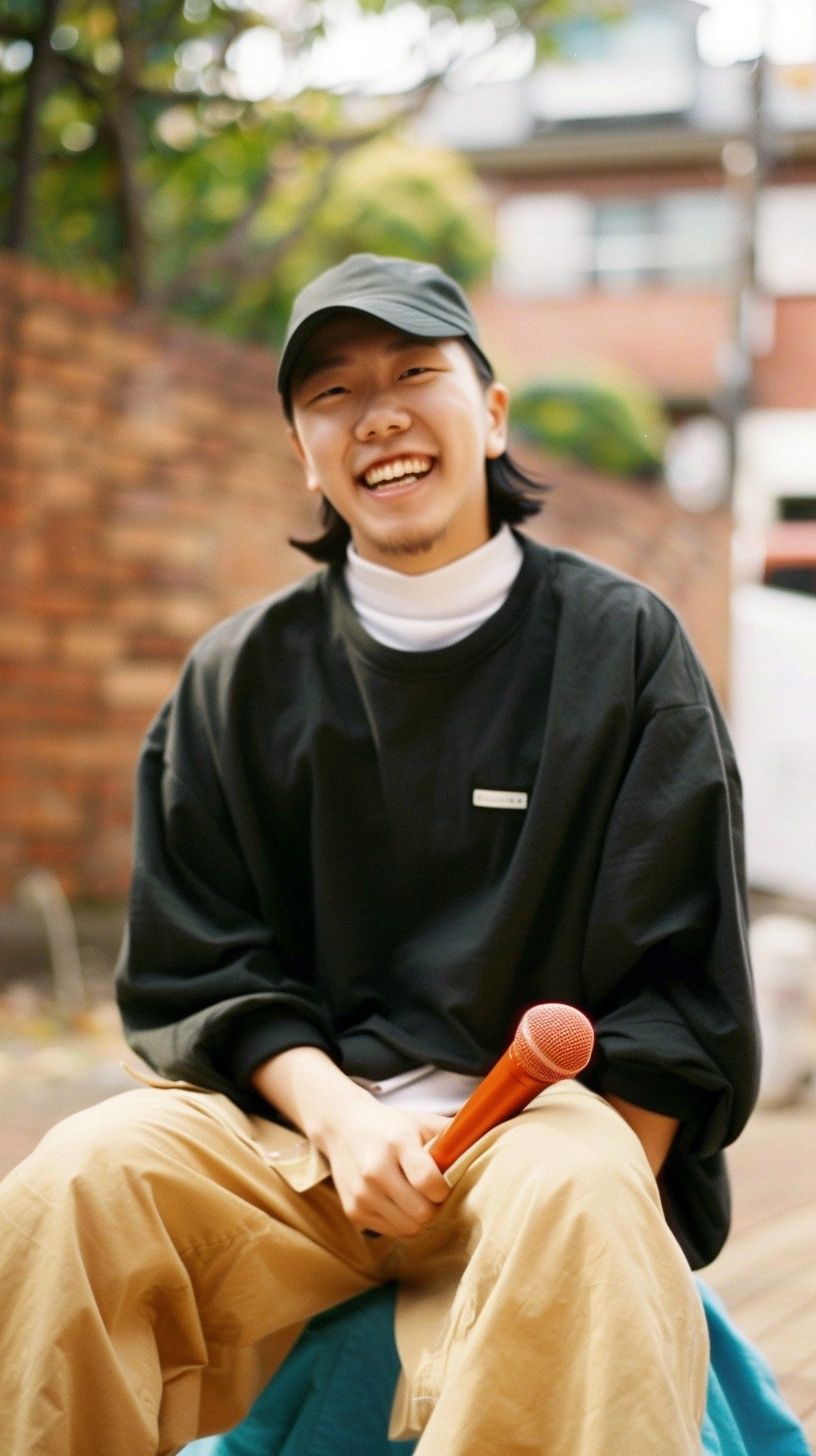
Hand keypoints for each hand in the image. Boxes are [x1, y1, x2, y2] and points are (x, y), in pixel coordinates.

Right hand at [252, 1046, 450, 1237]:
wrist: (341, 1127)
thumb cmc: (390, 1126)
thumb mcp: (420, 1121)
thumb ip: (452, 1133)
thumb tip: (491, 1137)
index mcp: (397, 1143)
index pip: (429, 1182)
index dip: (443, 1190)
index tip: (443, 1184)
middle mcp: (375, 1170)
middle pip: (421, 1212)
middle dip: (434, 1207)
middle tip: (433, 1195)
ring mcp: (362, 1193)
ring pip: (408, 1227)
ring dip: (419, 1218)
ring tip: (417, 1199)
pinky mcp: (353, 1211)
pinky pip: (392, 1231)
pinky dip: (401, 1222)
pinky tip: (398, 1202)